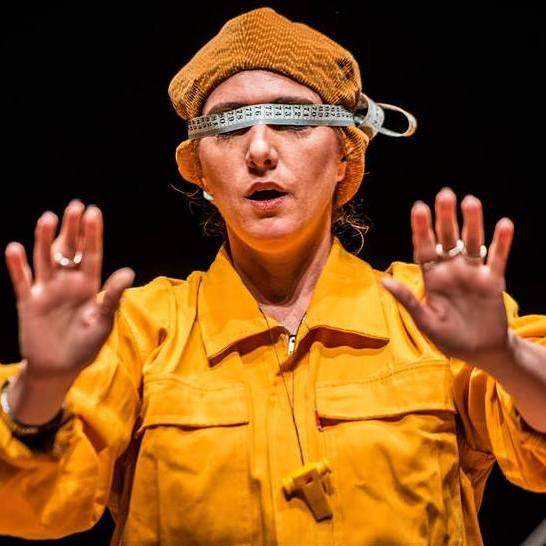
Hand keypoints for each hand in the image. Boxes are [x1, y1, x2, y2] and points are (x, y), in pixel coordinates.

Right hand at [5, 200, 134, 380]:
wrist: (59, 368)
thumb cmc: (86, 345)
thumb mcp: (103, 322)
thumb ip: (112, 297)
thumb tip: (128, 271)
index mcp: (89, 285)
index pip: (92, 254)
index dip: (92, 234)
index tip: (93, 212)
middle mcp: (68, 282)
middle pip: (69, 250)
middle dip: (71, 229)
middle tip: (75, 206)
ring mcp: (47, 290)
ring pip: (45, 259)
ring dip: (45, 240)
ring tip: (48, 219)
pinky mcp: (28, 302)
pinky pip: (22, 281)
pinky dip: (17, 266)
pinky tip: (15, 249)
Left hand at [381, 187, 513, 368]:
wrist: (479, 351)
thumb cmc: (447, 337)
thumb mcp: (424, 321)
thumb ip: (407, 300)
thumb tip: (383, 282)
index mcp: (431, 277)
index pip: (424, 248)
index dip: (422, 229)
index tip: (418, 207)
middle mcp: (451, 269)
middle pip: (448, 239)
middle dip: (445, 217)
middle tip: (444, 194)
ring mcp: (473, 273)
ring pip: (472, 243)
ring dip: (472, 223)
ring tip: (470, 202)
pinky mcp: (493, 281)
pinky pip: (497, 259)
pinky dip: (501, 243)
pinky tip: (504, 224)